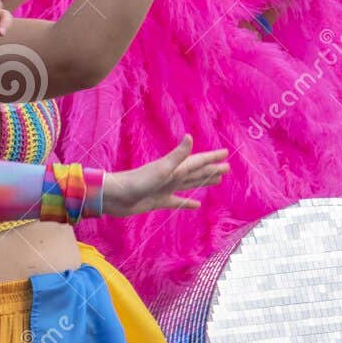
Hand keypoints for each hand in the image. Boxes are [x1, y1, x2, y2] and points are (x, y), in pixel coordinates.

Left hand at [101, 134, 227, 216]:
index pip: (197, 161)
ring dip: (202, 182)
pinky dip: (188, 203)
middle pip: (195, 171)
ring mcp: (165, 189)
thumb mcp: (161, 169)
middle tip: (226, 167)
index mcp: (173, 168)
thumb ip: (177, 156)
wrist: (115, 196)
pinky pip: (177, 201)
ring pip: (189, 184)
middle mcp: (170, 176)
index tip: (226, 152)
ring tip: (217, 181)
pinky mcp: (159, 201)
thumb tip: (189, 136)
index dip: (211, 157)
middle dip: (210, 168)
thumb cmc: (136, 181)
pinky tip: (197, 205)